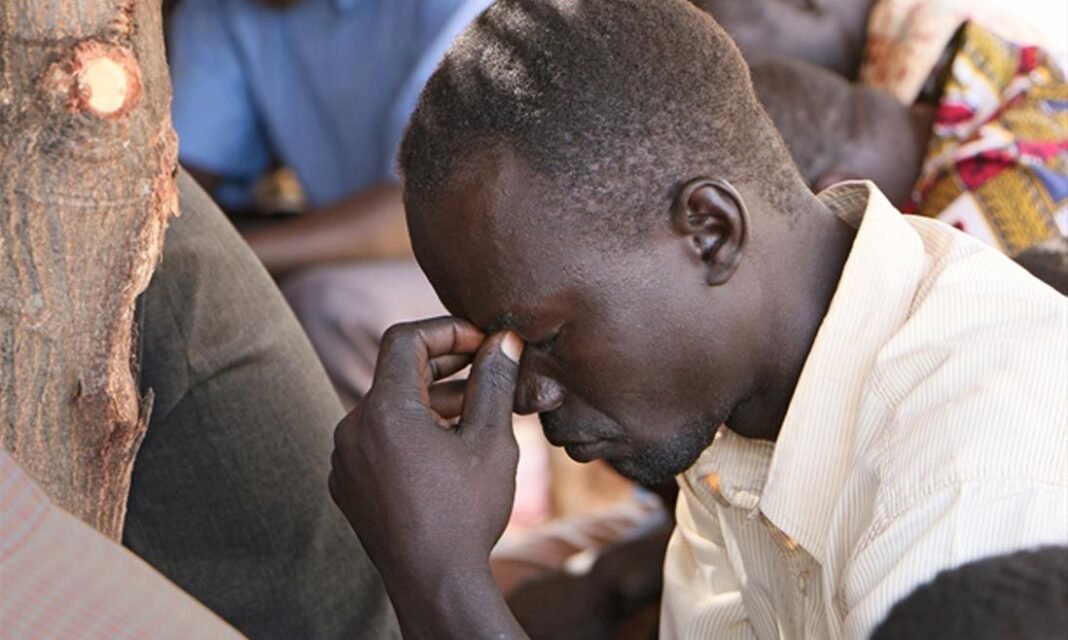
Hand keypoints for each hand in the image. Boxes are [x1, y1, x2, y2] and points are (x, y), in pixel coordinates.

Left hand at [329, 317, 524, 585]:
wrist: (435, 584)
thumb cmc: (467, 512)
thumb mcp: (491, 439)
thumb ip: (494, 381)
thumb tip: (504, 340)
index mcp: (384, 411)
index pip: (406, 340)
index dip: (446, 330)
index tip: (482, 341)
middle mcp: (352, 429)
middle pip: (396, 373)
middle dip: (444, 365)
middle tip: (486, 366)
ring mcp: (344, 459)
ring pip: (388, 409)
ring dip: (429, 401)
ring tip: (476, 410)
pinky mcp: (347, 484)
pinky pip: (376, 440)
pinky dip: (408, 432)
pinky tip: (446, 448)